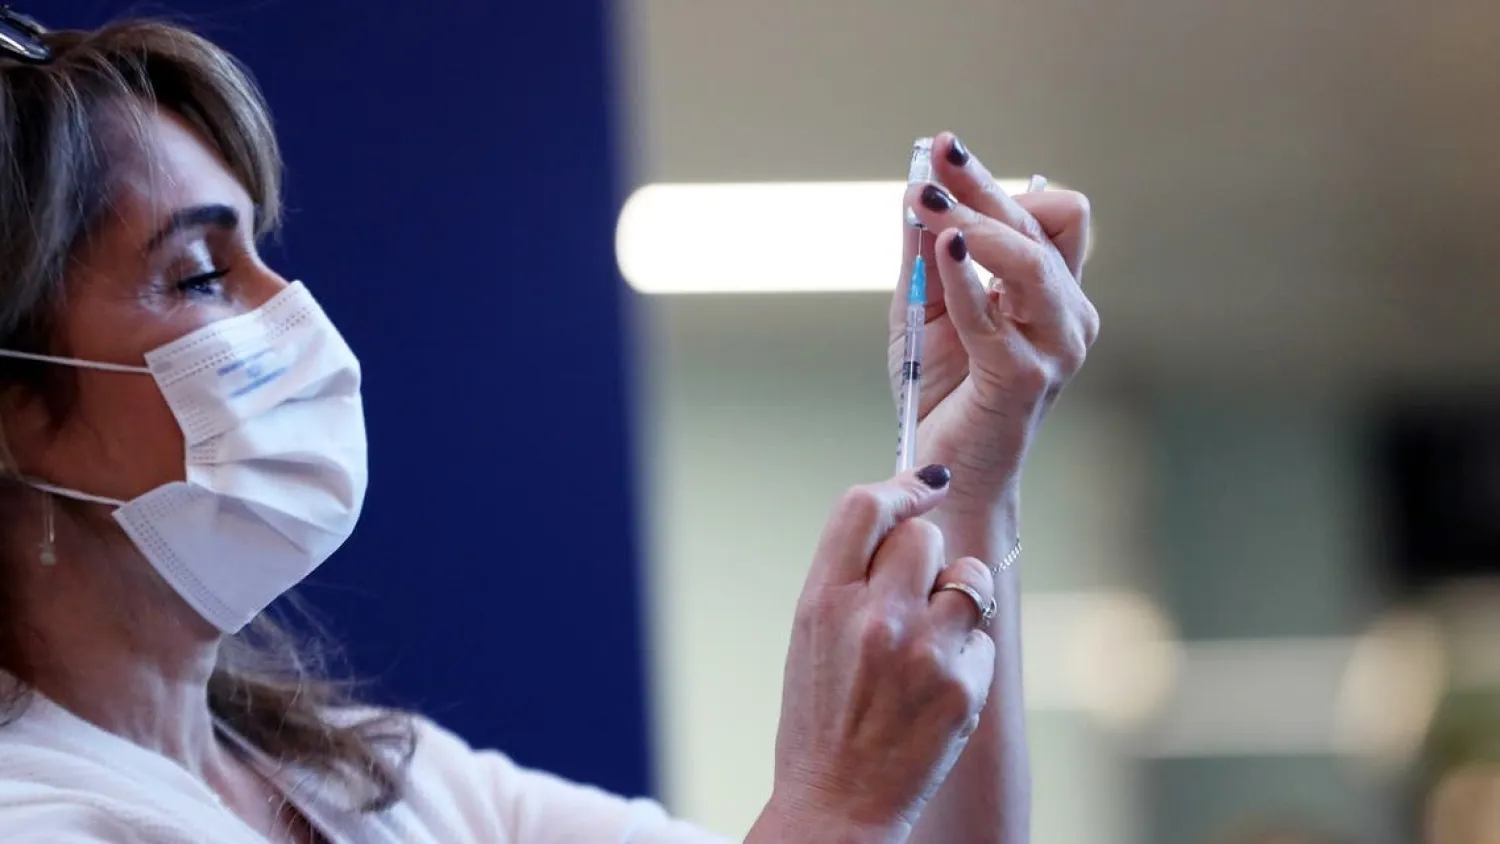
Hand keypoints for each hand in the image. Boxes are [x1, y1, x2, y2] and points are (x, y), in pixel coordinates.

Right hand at [752, 467, 997, 843]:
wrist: (837, 802)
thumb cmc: (820, 721)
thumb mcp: (810, 637)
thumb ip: (847, 578)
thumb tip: (898, 525)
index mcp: (824, 601)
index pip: (865, 507)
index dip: (902, 484)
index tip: (924, 483)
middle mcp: (874, 618)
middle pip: (924, 535)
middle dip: (926, 553)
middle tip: (914, 589)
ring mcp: (923, 652)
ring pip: (967, 577)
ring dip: (957, 596)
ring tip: (929, 639)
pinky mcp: (962, 687)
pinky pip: (981, 637)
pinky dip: (967, 654)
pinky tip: (936, 686)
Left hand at [891, 132, 1097, 512]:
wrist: (946, 471)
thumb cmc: (945, 392)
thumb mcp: (927, 309)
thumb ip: (926, 256)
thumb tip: (917, 193)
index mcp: (1051, 293)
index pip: (1046, 215)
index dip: (994, 181)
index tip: (942, 152)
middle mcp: (1066, 315)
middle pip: (1041, 225)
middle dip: (981, 187)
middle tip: (934, 161)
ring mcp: (1053, 347)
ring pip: (1032, 260)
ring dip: (978, 224)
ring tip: (929, 203)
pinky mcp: (1024, 377)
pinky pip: (991, 315)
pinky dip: (965, 276)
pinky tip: (944, 246)